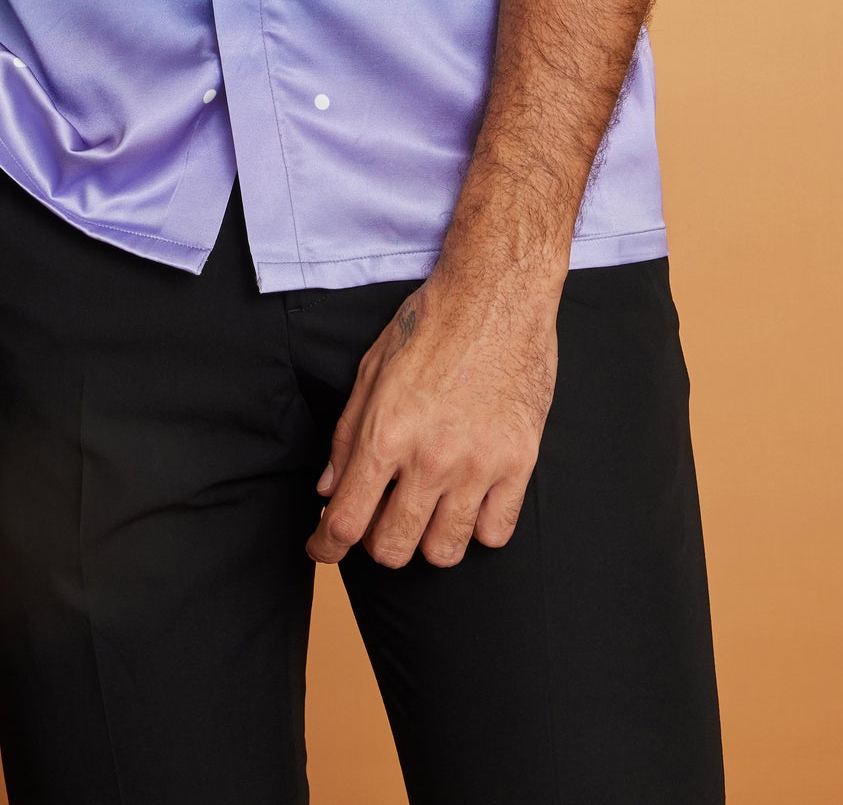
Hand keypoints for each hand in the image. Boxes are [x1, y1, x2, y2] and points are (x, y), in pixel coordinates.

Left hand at [306, 267, 558, 568]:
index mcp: (385, 432)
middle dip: (377, 544)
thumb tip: (328, 488)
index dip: (326, 546)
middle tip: (381, 520)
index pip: (345, 520)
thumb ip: (346, 434)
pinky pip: (494, 533)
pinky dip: (477, 526)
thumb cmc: (431, 323)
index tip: (324, 548)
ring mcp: (478, 464)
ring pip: (444, 551)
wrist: (497, 293)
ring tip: (428, 509)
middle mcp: (430, 457)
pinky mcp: (519, 462)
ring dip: (428, 539)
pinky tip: (469, 500)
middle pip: (393, 548)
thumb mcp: (371, 369)